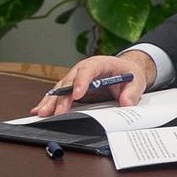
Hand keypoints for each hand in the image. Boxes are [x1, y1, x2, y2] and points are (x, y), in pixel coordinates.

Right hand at [32, 51, 155, 116]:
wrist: (124, 71)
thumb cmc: (128, 74)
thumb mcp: (136, 81)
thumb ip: (132, 92)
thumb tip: (126, 103)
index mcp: (99, 63)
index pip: (88, 70)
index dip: (81, 82)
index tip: (77, 95)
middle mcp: (83, 69)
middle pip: (69, 82)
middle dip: (61, 97)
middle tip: (56, 112)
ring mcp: (75, 78)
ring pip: (60, 89)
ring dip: (51, 101)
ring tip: (42, 113)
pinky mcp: (72, 88)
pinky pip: (59, 95)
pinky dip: (50, 103)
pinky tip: (39, 110)